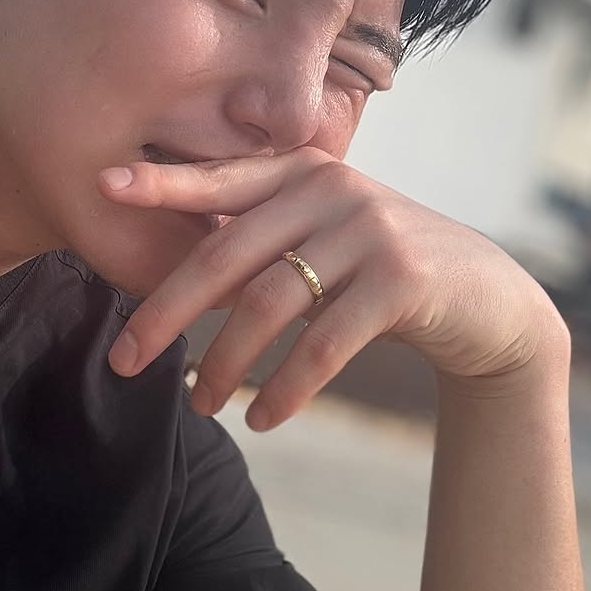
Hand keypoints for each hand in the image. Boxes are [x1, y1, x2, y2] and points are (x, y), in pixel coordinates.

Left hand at [99, 147, 568, 430]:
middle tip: (125, 359)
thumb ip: (264, 240)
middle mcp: (332, 188)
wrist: (487, 299)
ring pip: (268, 303)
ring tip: (200, 404)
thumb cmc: (381, 271)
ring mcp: (369, 229)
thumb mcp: (323, 239)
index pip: (220, 179)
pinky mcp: (402, 279)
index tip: (104, 186)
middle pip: (226, 252)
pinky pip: (323, 343)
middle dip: (168, 310)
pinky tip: (262, 418)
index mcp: (302, 172)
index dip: (162, 183)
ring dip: (225, 362)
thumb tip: (177, 278)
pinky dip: (284, 386)